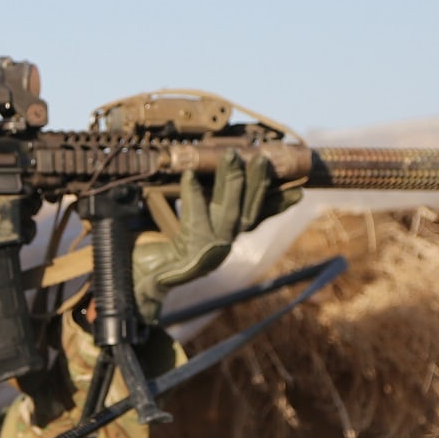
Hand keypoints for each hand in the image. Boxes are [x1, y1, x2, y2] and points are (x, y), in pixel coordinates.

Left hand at [133, 151, 300, 321]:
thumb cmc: (158, 248)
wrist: (140, 280)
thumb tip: (204, 168)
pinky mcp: (192, 255)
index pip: (257, 217)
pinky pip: (195, 221)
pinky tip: (188, 177)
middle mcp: (222, 245)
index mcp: (224, 237)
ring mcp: (209, 252)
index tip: (298, 187)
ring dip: (232, 184)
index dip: (277, 202)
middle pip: (247, 212)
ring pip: (228, 214)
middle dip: (257, 184)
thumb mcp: (184, 222)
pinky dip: (193, 197)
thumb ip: (199, 202)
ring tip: (231, 157)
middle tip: (261, 157)